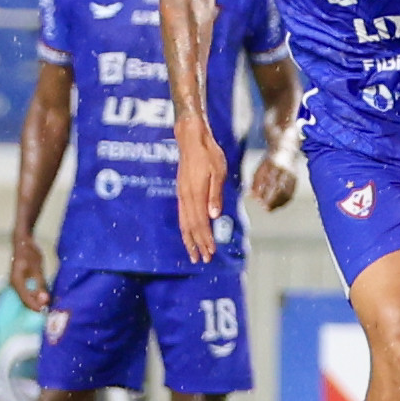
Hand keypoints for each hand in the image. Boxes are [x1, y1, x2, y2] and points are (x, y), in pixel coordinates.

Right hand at [9, 235, 48, 311]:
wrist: (23, 242)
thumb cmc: (29, 253)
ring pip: (28, 297)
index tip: (46, 312)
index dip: (36, 307)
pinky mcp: (23, 281)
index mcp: (16, 282)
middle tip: (51, 310)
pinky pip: (30, 291)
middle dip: (38, 305)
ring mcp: (18, 283)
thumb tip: (44, 300)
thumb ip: (40, 285)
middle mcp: (15, 285)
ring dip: (39, 301)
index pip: (26, 300)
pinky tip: (48, 296)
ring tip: (51, 305)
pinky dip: (38, 295)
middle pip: (26, 300)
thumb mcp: (37, 269)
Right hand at [175, 117, 228, 261]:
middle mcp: (186, 197)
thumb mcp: (218, 172)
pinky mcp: (181, 192)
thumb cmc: (209, 154)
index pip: (201, 223)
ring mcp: (182, 195)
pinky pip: (182, 215)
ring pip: (184, 223)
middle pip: (190, 227)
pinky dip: (186, 228)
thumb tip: (214, 216)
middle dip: (197, 245)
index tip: (210, 254)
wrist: (191, 139)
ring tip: (194, 253)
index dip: (205, 240)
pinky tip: (189, 234)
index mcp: (196, 194)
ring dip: (189, 240)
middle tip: (202, 260)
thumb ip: (215, 194)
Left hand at [248, 154, 297, 211]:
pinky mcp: (296, 179)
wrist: (286, 150)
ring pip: (287, 192)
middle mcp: (285, 170)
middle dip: (272, 199)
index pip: (269, 181)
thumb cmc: (270, 161)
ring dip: (278, 202)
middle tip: (265, 208)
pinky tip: (279, 205)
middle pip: (279, 188)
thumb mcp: (260, 168)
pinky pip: (291, 193)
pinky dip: (285, 200)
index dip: (264, 192)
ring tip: (271, 209)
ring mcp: (292, 175)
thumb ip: (255, 182)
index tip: (258, 201)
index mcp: (275, 165)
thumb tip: (251, 195)